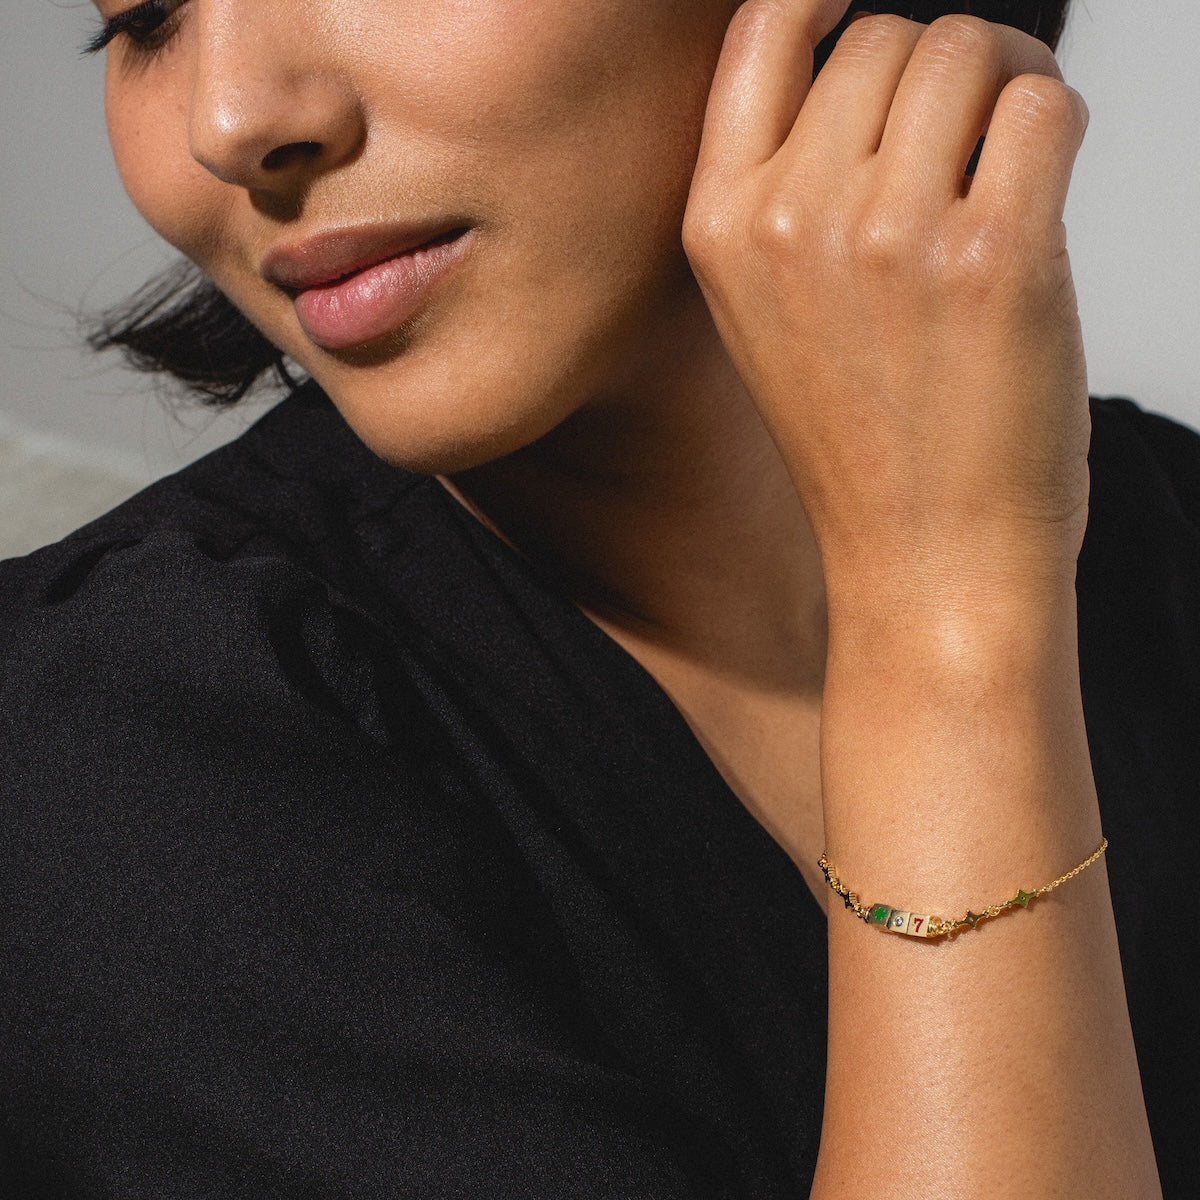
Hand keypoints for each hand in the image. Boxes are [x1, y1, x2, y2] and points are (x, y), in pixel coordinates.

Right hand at [684, 3, 1090, 614]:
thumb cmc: (862, 444)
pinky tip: (1039, 198)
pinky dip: (1056, 130)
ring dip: (1005, 90)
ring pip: (968, 50)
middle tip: (966, 143)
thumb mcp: (770, 315)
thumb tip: (879, 68)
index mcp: (720, 228)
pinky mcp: (992, 255)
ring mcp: (886, 235)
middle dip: (940, 72)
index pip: (763, 30)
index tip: (862, 9)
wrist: (923, 558)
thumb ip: (792, 191)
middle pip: (886, 34)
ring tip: (1005, 168)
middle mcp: (789, 219)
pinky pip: (1042, 103)